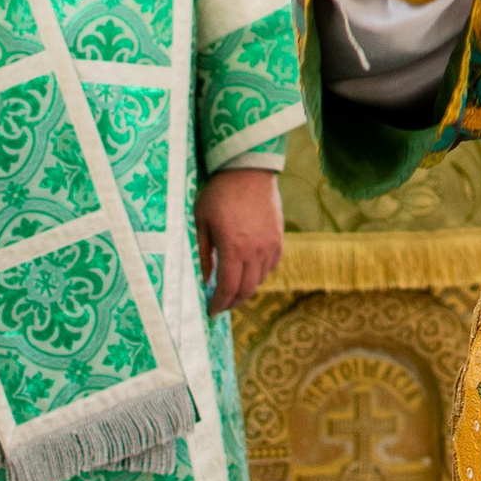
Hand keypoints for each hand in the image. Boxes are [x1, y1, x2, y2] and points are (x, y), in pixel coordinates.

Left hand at [196, 165, 283, 315]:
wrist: (248, 170)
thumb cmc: (219, 194)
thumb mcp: (201, 222)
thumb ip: (203, 254)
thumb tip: (204, 280)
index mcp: (233, 248)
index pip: (228, 289)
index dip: (219, 303)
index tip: (210, 310)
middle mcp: (255, 251)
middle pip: (246, 290)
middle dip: (232, 303)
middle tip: (221, 305)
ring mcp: (270, 246)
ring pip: (259, 280)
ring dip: (245, 289)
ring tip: (232, 289)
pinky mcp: (279, 239)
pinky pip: (270, 266)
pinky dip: (258, 275)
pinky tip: (247, 271)